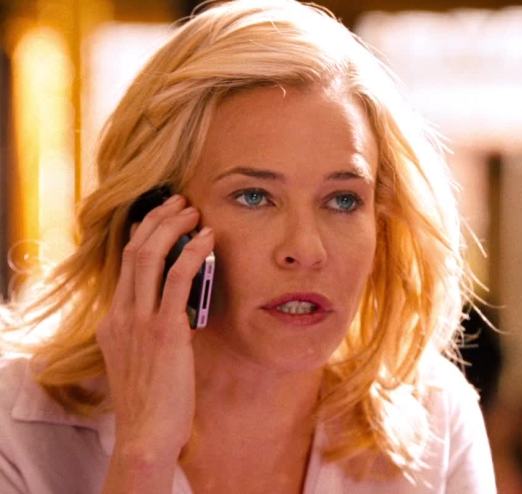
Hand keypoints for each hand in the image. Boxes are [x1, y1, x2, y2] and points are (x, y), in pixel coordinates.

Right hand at [96, 194, 213, 462]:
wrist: (147, 433)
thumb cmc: (153, 400)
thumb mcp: (144, 358)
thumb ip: (153, 331)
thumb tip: (179, 310)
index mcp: (114, 320)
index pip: (125, 264)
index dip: (145, 234)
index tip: (163, 217)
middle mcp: (121, 315)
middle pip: (134, 251)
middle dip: (157, 220)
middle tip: (180, 202)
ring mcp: (140, 322)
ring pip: (149, 257)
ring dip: (173, 227)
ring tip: (194, 211)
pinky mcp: (164, 331)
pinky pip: (177, 280)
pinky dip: (192, 253)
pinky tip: (208, 239)